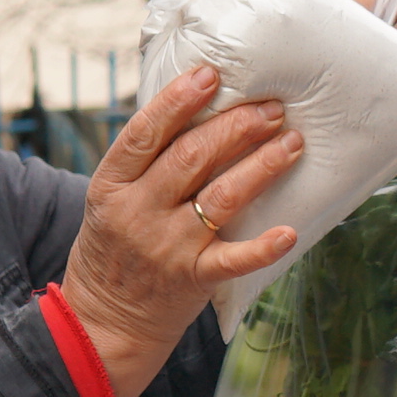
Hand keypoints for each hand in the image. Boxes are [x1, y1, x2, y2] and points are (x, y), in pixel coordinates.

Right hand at [62, 69, 306, 396]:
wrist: (104, 322)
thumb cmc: (115, 246)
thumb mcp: (109, 198)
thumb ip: (144, 161)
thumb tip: (193, 104)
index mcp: (111, 185)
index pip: (143, 133)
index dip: (177, 101)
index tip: (211, 75)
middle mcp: (137, 213)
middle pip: (190, 158)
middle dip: (236, 127)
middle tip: (272, 108)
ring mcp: (165, 248)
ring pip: (220, 197)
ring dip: (261, 166)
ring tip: (292, 142)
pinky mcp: (192, 280)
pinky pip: (232, 261)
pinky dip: (262, 247)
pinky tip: (289, 232)